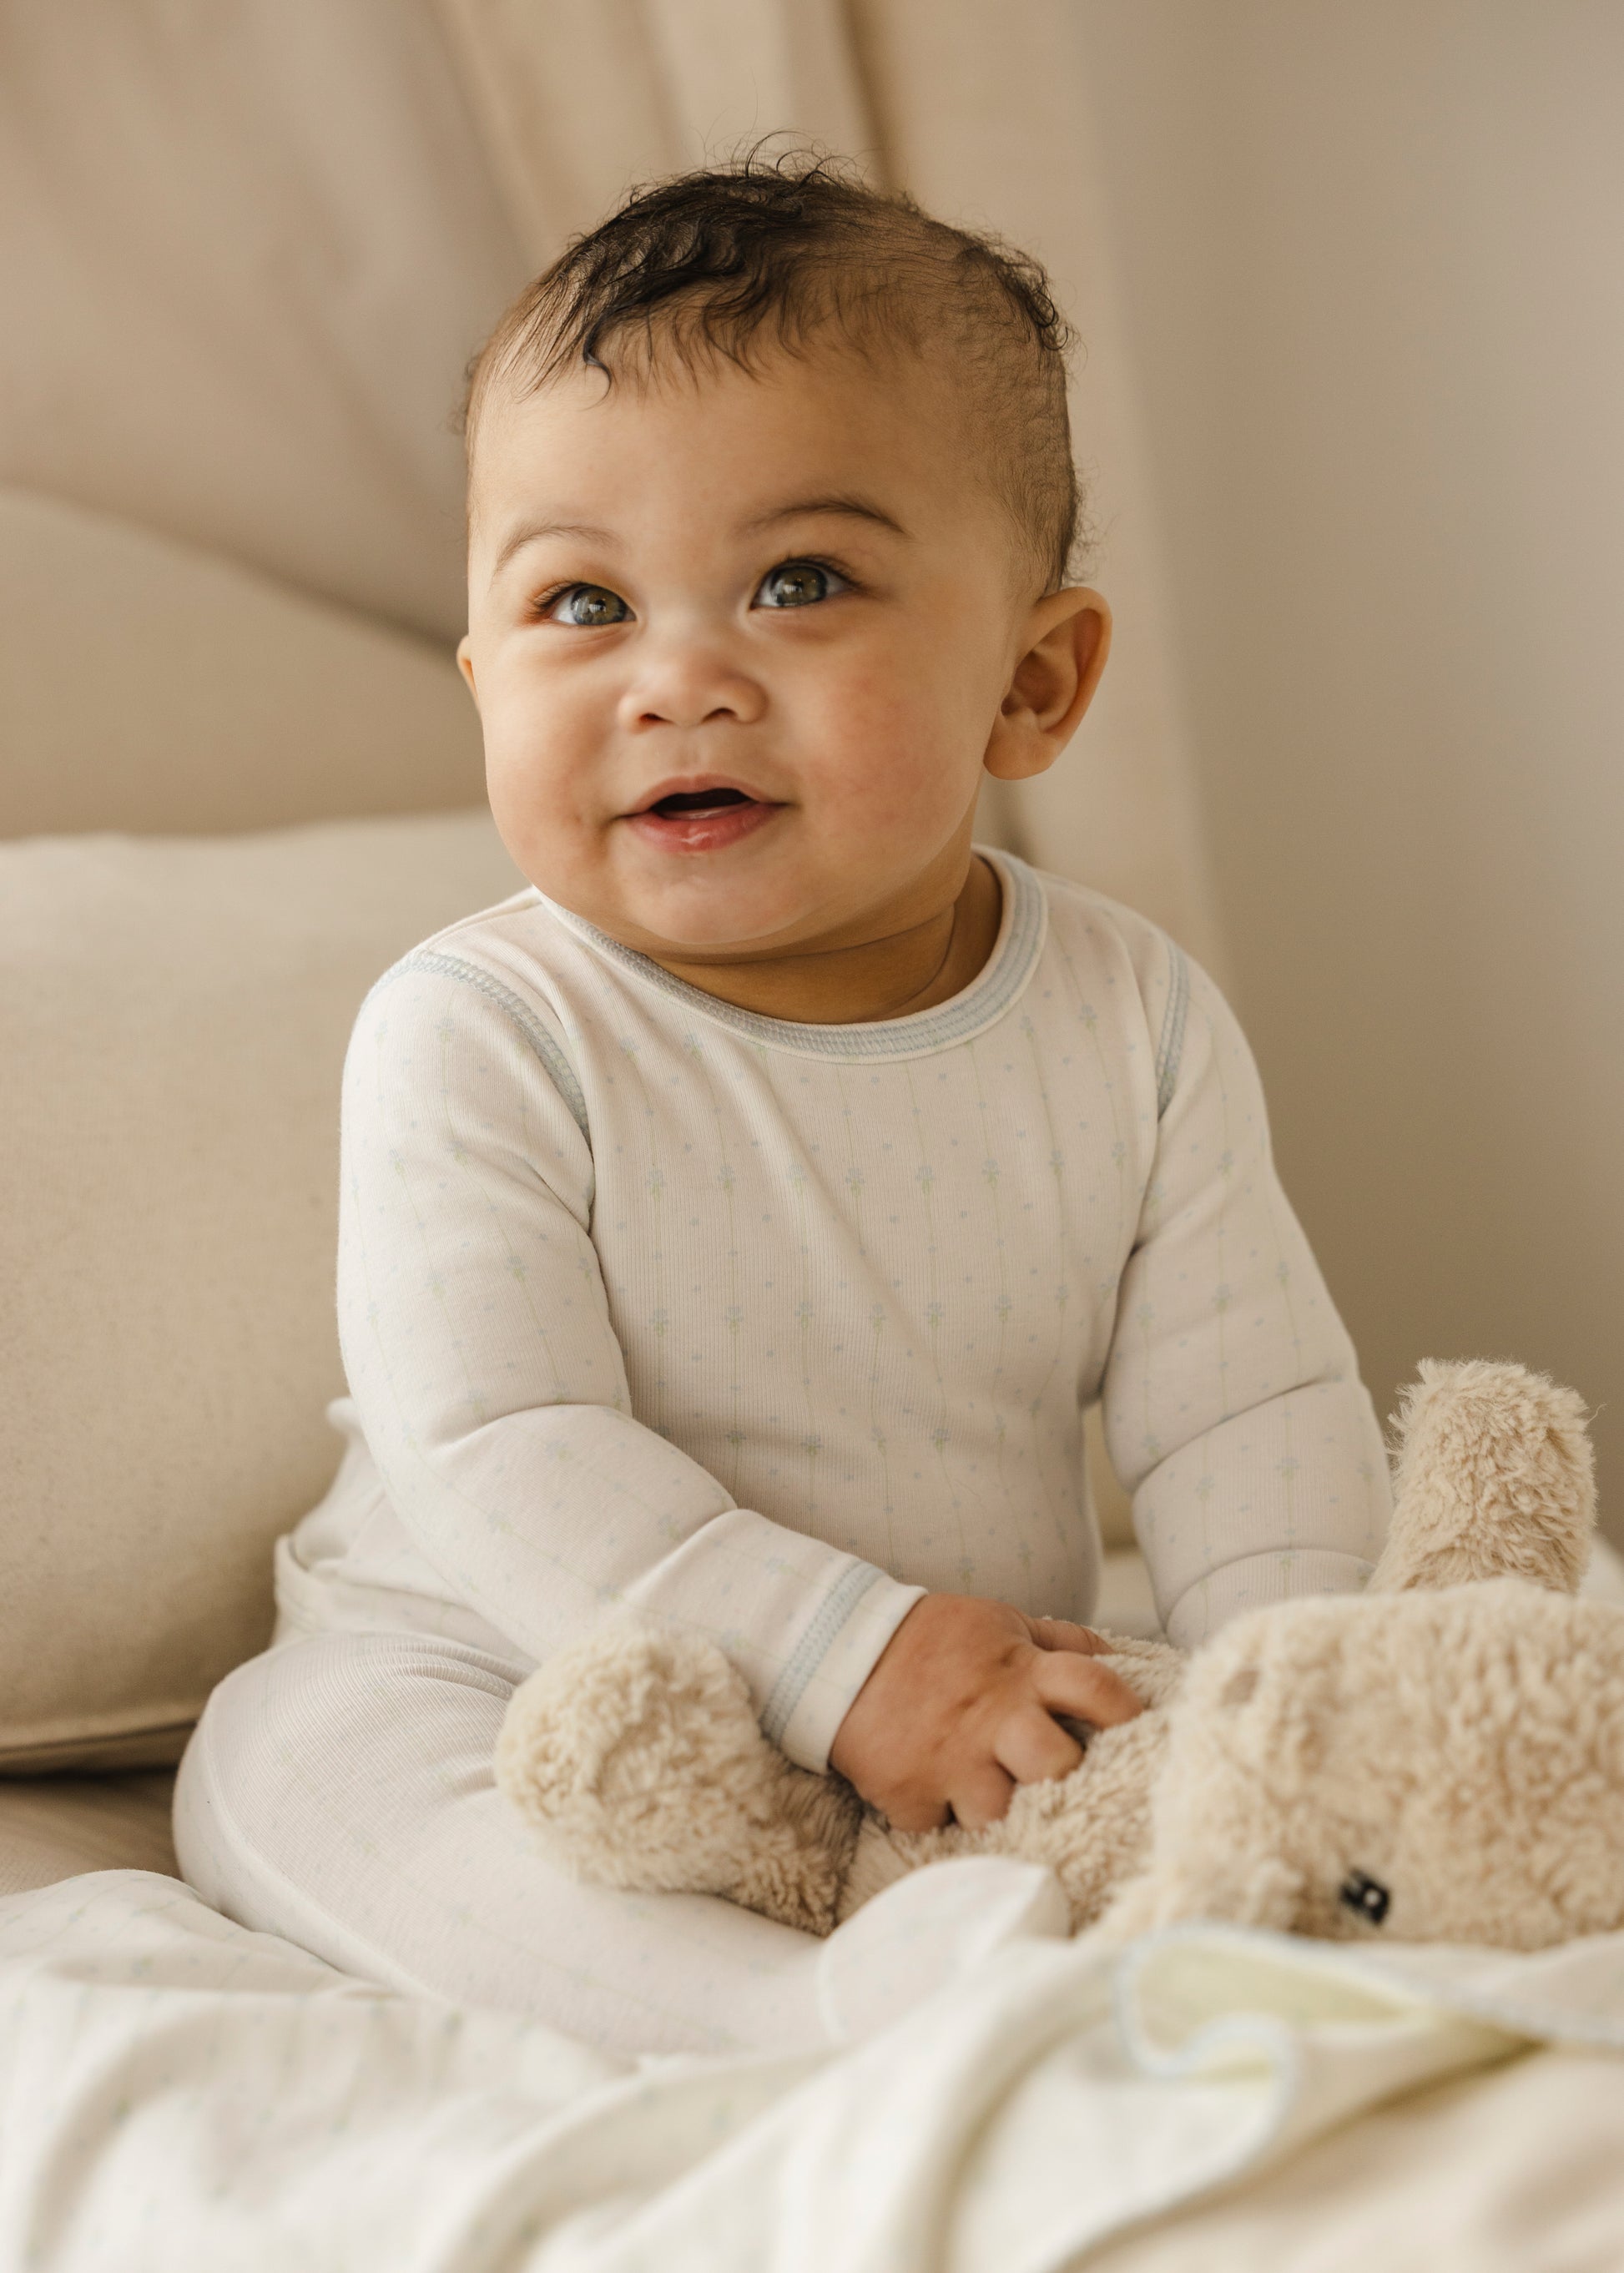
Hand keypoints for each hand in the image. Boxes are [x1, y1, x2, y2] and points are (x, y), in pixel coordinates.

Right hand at [827, 1593, 1142, 1831]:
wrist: (840, 1653)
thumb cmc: (933, 1641)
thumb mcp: (999, 1622)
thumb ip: (1057, 1641)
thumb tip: (1115, 1655)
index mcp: (1021, 1672)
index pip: (1096, 1688)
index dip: (1127, 1713)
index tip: (1140, 1734)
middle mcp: (992, 1718)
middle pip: (1056, 1766)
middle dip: (1067, 1780)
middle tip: (1059, 1784)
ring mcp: (949, 1761)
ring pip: (1002, 1814)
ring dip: (1002, 1812)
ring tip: (994, 1800)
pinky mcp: (909, 1794)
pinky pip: (942, 1830)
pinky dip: (944, 1822)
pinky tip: (939, 1801)